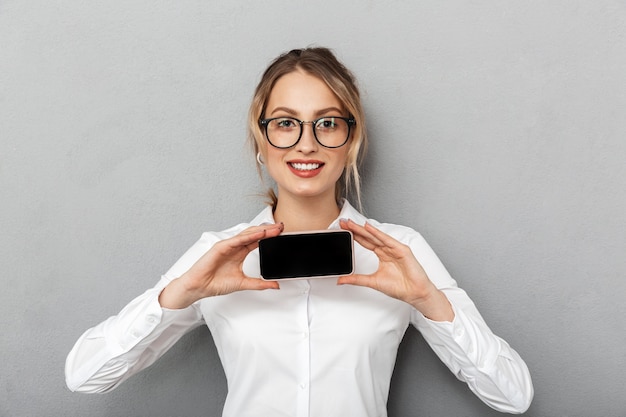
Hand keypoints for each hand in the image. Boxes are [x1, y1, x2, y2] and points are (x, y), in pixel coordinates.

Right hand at [159, 223, 283, 308]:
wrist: (199, 287)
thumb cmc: (215, 283)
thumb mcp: (243, 283)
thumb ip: (260, 284)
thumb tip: (275, 285)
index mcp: (240, 253)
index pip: (258, 241)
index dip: (269, 237)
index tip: (282, 235)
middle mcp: (235, 247)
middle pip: (255, 235)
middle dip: (269, 230)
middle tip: (282, 227)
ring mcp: (228, 245)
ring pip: (247, 234)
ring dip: (261, 230)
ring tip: (274, 228)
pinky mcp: (221, 247)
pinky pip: (237, 240)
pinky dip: (249, 236)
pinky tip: (259, 233)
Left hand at [338, 219, 453, 320]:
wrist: (414, 293)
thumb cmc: (399, 287)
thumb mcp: (372, 281)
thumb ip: (356, 279)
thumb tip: (341, 280)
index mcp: (382, 255)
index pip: (365, 242)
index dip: (354, 236)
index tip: (343, 230)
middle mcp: (387, 250)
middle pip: (368, 237)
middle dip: (356, 229)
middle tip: (343, 222)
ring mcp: (395, 249)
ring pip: (376, 236)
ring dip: (363, 229)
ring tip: (351, 223)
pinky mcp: (402, 250)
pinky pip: (387, 240)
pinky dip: (377, 234)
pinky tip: (368, 228)